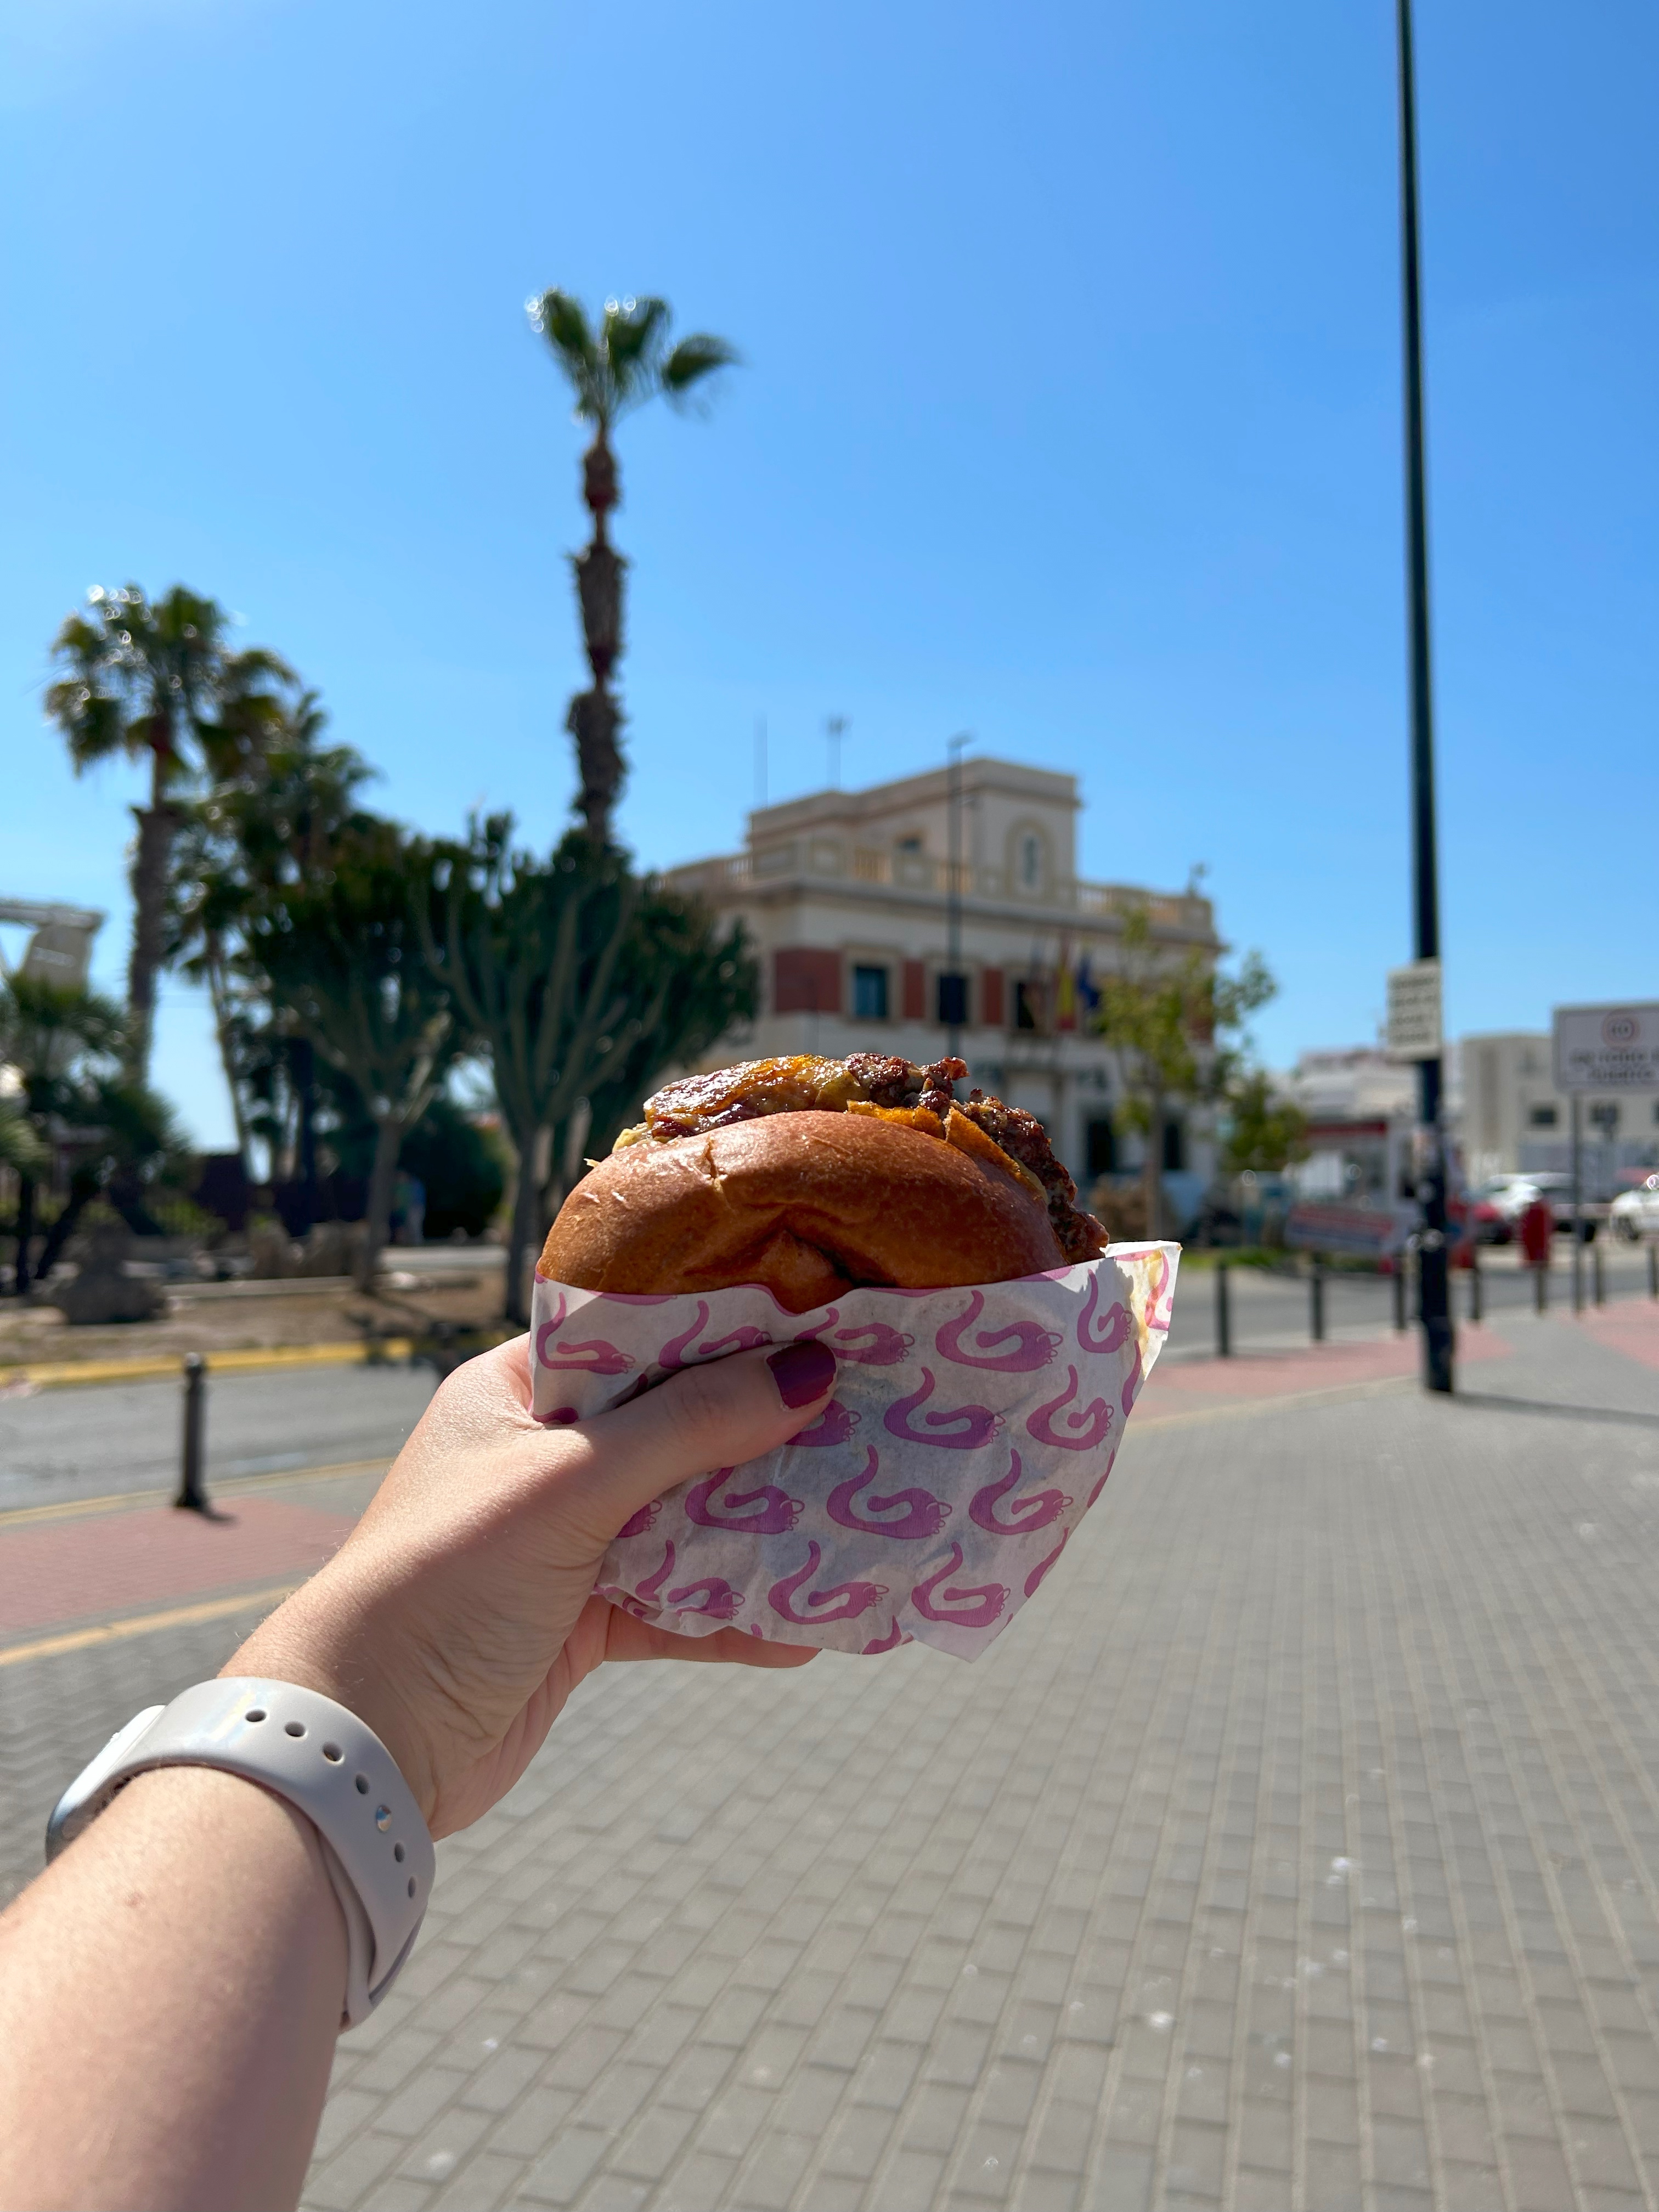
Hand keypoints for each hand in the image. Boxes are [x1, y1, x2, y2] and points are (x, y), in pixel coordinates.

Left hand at [229, 1334, 835, 1836]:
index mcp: (516, 1391)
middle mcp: (542, 1455)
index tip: (823, 1313)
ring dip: (765, 1522)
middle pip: (678, 1423)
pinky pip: (681, 1604)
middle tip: (870, 1410)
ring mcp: (566, 1540)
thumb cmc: (444, 1580)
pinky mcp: (584, 1621)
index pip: (639, 1332)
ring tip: (862, 1512)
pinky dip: (738, 1612)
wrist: (361, 1744)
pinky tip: (809, 1622)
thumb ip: (691, 1427)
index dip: (729, 1324)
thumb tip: (809, 1371)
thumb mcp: (570, 1487)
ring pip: (689, 1513)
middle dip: (767, 1427)